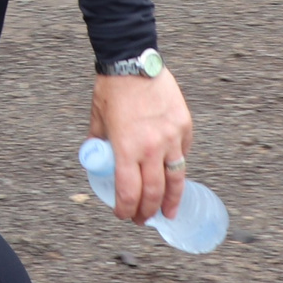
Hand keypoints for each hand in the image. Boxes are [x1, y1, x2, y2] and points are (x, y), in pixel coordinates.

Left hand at [89, 70, 193, 222]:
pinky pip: (182, 153)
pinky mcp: (185, 127)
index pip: (128, 190)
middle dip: (148, 211)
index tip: (124, 216)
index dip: (126, 208)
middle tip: (145, 221)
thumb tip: (98, 158)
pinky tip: (172, 175)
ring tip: (169, 213)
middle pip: (153, 190)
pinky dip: (177, 166)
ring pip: (176, 178)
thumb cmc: (111, 89)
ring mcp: (171, 137)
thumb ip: (99, 142)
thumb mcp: (97, 120)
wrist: (133, 62)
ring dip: (172, 199)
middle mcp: (151, 147)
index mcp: (126, 147)